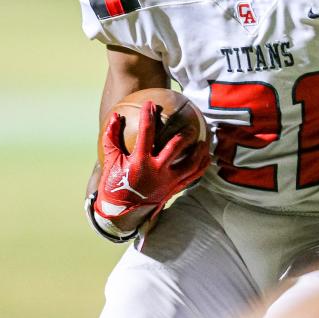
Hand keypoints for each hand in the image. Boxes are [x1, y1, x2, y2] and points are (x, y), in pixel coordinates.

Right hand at [94, 99, 210, 227]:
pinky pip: (193, 177)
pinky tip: (207, 158)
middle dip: (185, 134)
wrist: (121, 213)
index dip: (148, 117)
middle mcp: (157, 171)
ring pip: (191, 164)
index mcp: (140, 162)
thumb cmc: (114, 185)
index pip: (146, 134)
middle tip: (191, 126)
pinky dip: (202, 167)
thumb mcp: (110, 161)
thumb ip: (112, 138)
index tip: (150, 104)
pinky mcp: (174, 189)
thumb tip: (115, 116)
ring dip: (200, 151)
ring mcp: (168, 181)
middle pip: (176, 148)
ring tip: (205, 141)